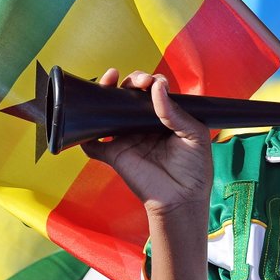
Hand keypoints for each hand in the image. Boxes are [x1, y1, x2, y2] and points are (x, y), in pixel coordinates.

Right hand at [81, 69, 212, 216]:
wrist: (183, 199)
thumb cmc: (194, 169)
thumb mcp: (194, 135)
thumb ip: (176, 112)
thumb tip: (157, 86)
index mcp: (163, 117)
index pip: (152, 91)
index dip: (151, 80)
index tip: (155, 81)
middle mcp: (143, 124)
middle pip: (129, 94)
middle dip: (131, 80)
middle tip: (139, 82)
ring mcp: (127, 138)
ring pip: (108, 110)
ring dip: (103, 91)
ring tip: (108, 79)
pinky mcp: (115, 154)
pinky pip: (93, 143)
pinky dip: (85, 134)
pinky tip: (86, 120)